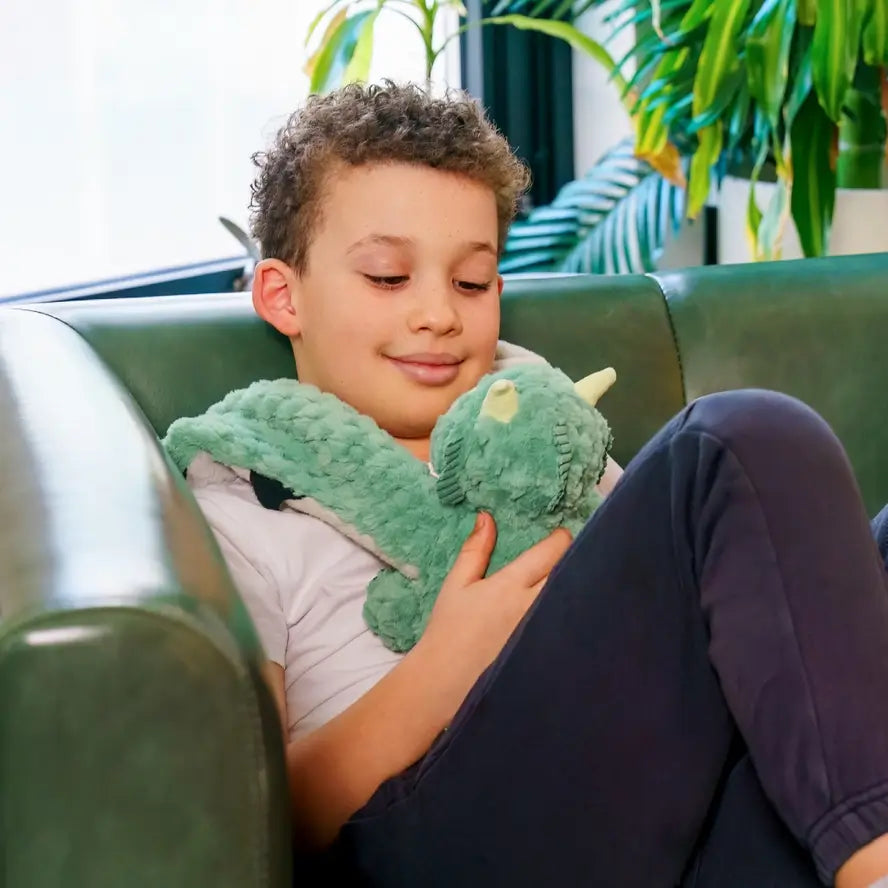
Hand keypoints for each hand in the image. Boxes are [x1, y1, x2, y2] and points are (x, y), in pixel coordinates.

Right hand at [414, 513, 571, 717]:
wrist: (445, 681)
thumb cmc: (449, 630)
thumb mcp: (457, 584)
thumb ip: (475, 550)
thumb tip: (487, 517)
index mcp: (511, 585)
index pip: (551, 552)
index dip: (562, 539)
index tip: (561, 535)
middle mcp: (533, 606)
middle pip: (572, 572)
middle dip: (578, 558)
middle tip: (578, 552)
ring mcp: (545, 632)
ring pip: (578, 600)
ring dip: (582, 585)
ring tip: (583, 578)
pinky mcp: (551, 653)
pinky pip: (573, 628)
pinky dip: (578, 616)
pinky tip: (579, 612)